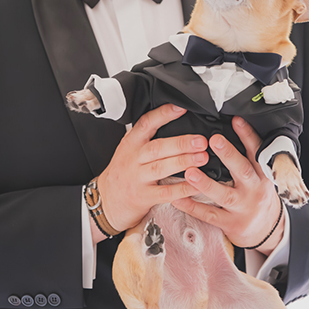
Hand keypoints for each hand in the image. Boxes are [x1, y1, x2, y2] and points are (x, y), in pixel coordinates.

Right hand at [97, 104, 208, 232]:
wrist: (106, 201)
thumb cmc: (123, 173)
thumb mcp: (128, 150)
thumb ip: (146, 137)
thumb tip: (174, 120)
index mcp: (131, 144)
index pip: (146, 124)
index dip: (163, 115)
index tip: (181, 108)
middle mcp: (133, 159)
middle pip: (157, 148)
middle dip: (180, 143)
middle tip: (201, 141)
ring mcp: (137, 179)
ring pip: (161, 168)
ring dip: (183, 162)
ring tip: (202, 158)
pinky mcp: (143, 197)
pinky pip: (165, 192)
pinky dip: (181, 189)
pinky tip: (195, 184)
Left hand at [172, 117, 284, 254]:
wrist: (267, 230)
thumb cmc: (258, 196)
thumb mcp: (261, 176)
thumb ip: (249, 158)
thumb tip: (231, 129)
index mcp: (262, 174)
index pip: (256, 151)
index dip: (247, 135)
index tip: (235, 120)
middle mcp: (254, 189)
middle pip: (242, 170)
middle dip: (228, 154)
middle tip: (214, 140)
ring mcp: (242, 207)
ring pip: (223, 194)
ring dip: (205, 183)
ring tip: (190, 172)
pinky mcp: (230, 223)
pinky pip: (209, 214)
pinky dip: (192, 206)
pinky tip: (178, 198)